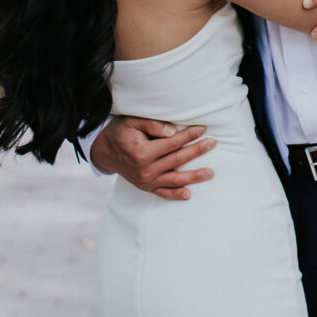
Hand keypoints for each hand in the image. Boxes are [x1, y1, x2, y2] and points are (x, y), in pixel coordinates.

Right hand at [90, 114, 214, 199]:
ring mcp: (146, 181)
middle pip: (177, 160)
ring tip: (210, 173)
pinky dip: (175, 195)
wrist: (103, 151)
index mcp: (142, 152)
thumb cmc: (120, 132)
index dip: (188, 135)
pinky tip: (189, 194)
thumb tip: (173, 131)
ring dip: (194, 176)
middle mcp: (145, 169)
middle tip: (213, 143)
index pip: (172, 143)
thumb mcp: (132, 122)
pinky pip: (163, 193)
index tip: (202, 129)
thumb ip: (153, 125)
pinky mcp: (145, 187)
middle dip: (197, 151)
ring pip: (174, 179)